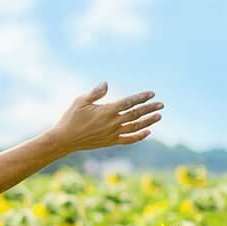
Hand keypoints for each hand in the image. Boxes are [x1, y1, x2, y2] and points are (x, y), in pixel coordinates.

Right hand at [48, 83, 162, 152]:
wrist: (64, 139)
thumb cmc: (71, 118)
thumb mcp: (80, 101)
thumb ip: (95, 93)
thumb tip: (106, 83)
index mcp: (106, 111)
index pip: (128, 103)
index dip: (141, 98)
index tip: (151, 94)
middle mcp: (112, 123)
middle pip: (135, 114)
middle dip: (149, 109)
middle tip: (161, 104)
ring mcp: (112, 134)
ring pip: (135, 127)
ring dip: (148, 121)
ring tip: (159, 116)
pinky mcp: (110, 141)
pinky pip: (128, 139)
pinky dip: (139, 136)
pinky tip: (148, 132)